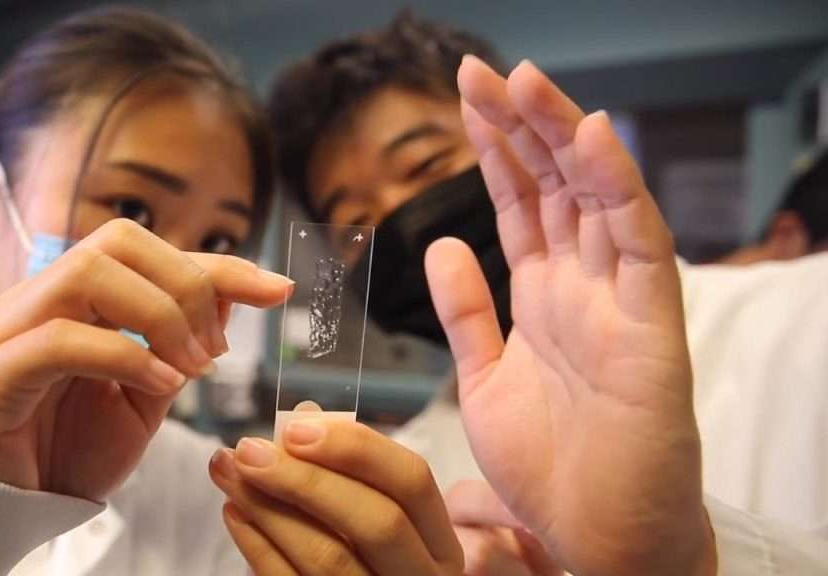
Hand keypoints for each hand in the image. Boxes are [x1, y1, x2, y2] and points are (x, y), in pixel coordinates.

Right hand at [0, 218, 292, 501]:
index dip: (218, 263)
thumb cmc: (72, 448)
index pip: (147, 250)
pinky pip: (61, 340)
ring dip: (161, 316)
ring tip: (193, 369)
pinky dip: (126, 356)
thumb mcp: (146, 394)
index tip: (276, 289)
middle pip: (118, 241)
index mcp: (73, 296)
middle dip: (189, 285)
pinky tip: (164, 385)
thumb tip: (229, 298)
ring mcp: (7, 330)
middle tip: (216, 353)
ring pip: (89, 273)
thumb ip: (179, 346)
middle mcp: (37, 298)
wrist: (12, 508)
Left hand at [208, 420, 464, 574]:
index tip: (295, 428)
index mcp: (440, 542)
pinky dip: (257, 546)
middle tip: (248, 451)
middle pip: (377, 522)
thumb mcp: (374, 511)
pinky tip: (235, 512)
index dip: (355, 448)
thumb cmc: (364, 551)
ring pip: (329, 558)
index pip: (412, 480)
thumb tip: (302, 420)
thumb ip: (345, 466)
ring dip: (268, 508)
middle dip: (306, 480)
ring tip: (228, 472)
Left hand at [425, 57, 715, 574]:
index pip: (518, 205)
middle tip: (483, 71)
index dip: (493, 150)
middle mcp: (582, 288)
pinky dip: (617, 188)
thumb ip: (465, 312)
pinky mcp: (653, 328)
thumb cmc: (550, 467)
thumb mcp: (484, 377)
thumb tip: (441, 244)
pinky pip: (637, 244)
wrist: (599, 540)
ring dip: (563, 136)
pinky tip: (592, 137)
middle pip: (554, 187)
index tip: (463, 99)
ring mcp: (619, 302)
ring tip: (529, 80)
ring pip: (595, 198)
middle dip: (520, 126)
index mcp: (543, 297)